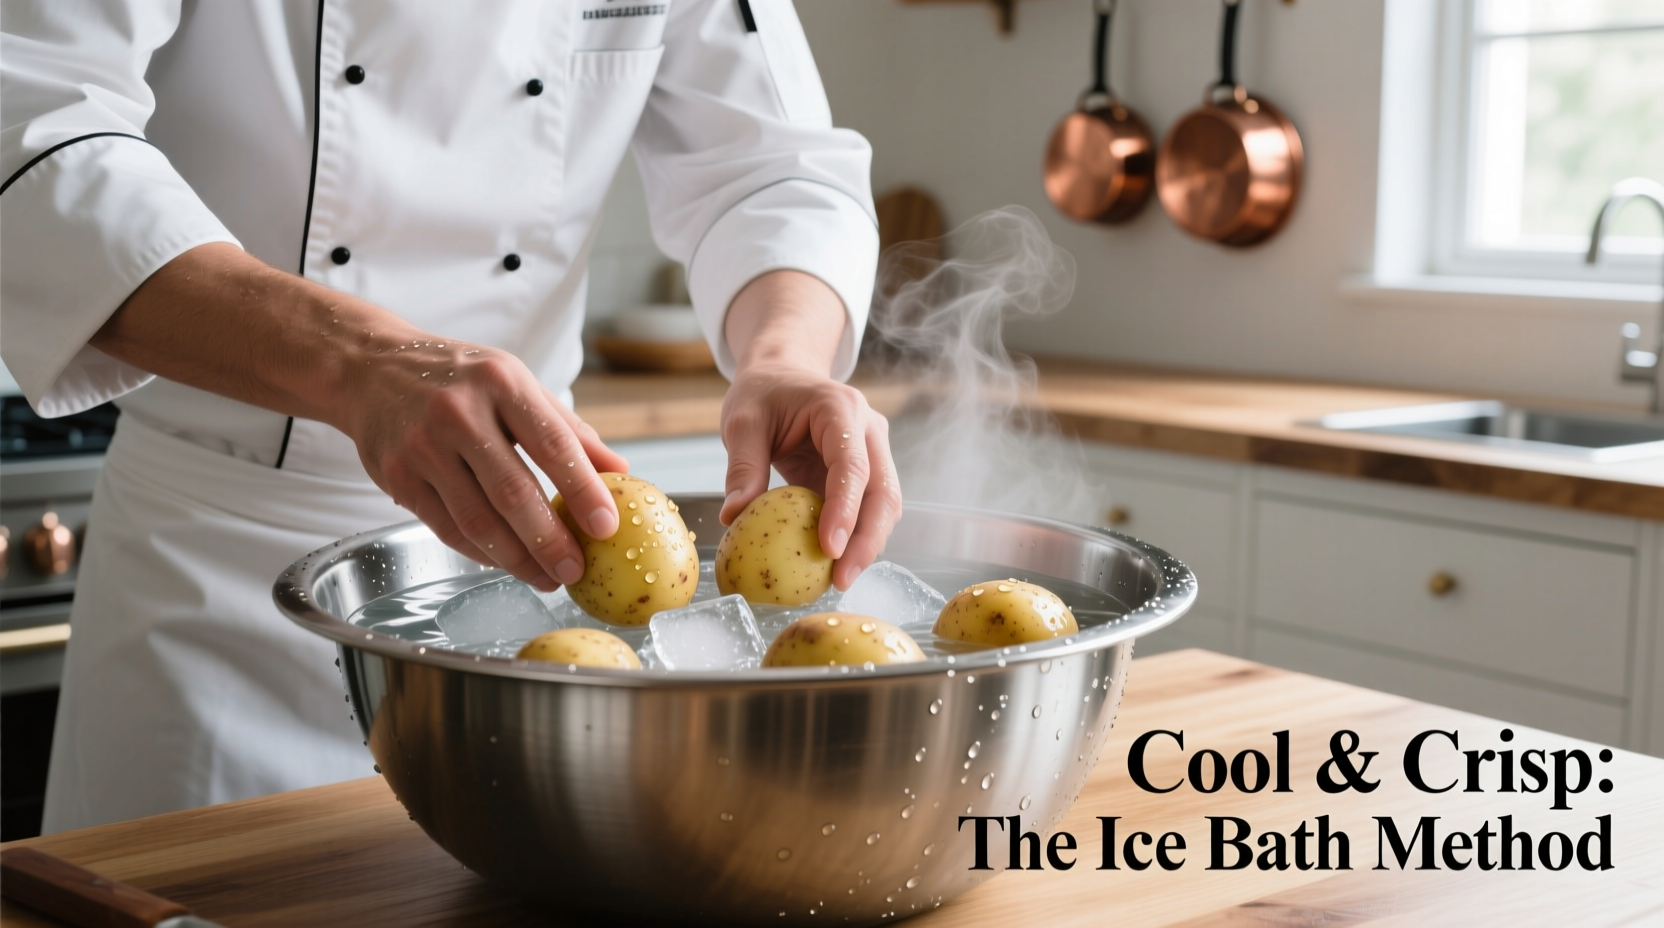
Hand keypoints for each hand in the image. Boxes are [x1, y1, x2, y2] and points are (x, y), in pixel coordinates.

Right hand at [91, 243, 627, 590]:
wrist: (370, 367)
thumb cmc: (459, 378)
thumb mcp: (516, 383)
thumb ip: (567, 429)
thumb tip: (621, 472)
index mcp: (501, 382)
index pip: (553, 443)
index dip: (584, 490)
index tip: (608, 527)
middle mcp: (459, 413)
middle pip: (513, 492)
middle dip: (550, 540)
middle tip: (576, 570)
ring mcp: (422, 446)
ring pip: (477, 520)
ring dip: (517, 559)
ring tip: (546, 578)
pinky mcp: (397, 476)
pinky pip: (446, 528)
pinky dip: (481, 553)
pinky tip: (506, 563)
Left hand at [720, 271, 900, 589]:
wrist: (783, 374)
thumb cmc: (763, 393)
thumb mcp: (742, 421)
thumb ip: (742, 467)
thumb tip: (734, 516)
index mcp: (839, 408)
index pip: (852, 465)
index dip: (845, 509)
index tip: (831, 548)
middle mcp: (868, 429)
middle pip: (883, 491)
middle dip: (868, 540)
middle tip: (842, 579)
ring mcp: (873, 451)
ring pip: (886, 504)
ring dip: (868, 544)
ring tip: (838, 580)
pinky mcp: (867, 472)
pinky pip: (870, 508)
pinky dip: (858, 537)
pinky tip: (837, 564)